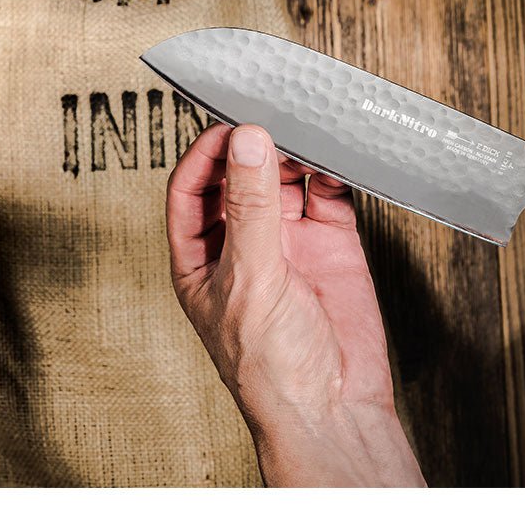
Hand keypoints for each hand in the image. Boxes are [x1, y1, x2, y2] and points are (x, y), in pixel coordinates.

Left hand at [166, 122, 423, 485]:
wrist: (333, 409)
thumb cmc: (269, 367)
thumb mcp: (249, 278)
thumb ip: (250, 207)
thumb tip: (247, 141)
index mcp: (200, 256)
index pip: (190, 187)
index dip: (205, 153)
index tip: (228, 124)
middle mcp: (241, 243)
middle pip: (238, 175)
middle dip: (251, 145)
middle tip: (270, 114)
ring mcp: (287, 241)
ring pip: (284, 178)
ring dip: (292, 152)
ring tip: (303, 127)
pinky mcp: (331, 243)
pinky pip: (327, 194)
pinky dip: (331, 170)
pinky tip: (334, 153)